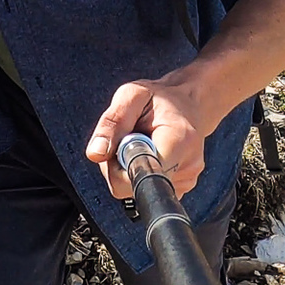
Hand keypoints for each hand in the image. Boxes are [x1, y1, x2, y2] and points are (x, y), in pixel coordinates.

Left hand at [86, 77, 210, 198]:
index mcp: (178, 140)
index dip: (118, 165)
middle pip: (134, 186)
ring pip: (138, 188)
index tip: (122, 143)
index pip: (138, 177)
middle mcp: (188, 164)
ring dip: (130, 167)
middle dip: (122, 165)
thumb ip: (112, 122)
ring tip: (144, 141)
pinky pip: (147, 187)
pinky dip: (141, 172)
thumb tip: (96, 153)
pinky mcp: (184, 184)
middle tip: (130, 138)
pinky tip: (150, 152)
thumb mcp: (131, 95)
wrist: (187, 102)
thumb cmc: (159, 97)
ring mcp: (188, 177)